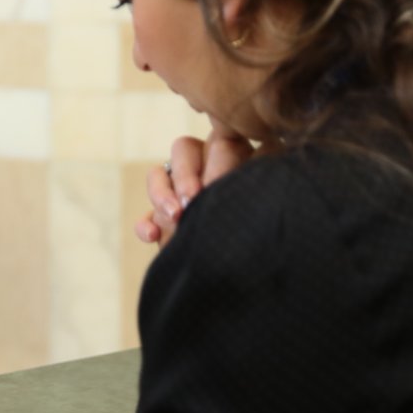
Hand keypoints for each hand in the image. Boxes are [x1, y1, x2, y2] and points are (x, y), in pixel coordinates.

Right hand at [136, 125, 255, 245]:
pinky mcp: (164, 219)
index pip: (221, 141)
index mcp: (237, 155)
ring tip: (175, 216)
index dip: (217, 161)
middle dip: (186, 175)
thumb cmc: (266, 226)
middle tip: (192, 199)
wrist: (253, 272)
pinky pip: (146, 215)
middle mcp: (206, 166)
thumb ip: (256, 182)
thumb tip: (256, 162)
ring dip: (161, 194)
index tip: (217, 185)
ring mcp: (180, 191)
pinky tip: (153, 235)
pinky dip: (145, 224)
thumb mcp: (264, 198)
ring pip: (158, 175)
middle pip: (184, 150)